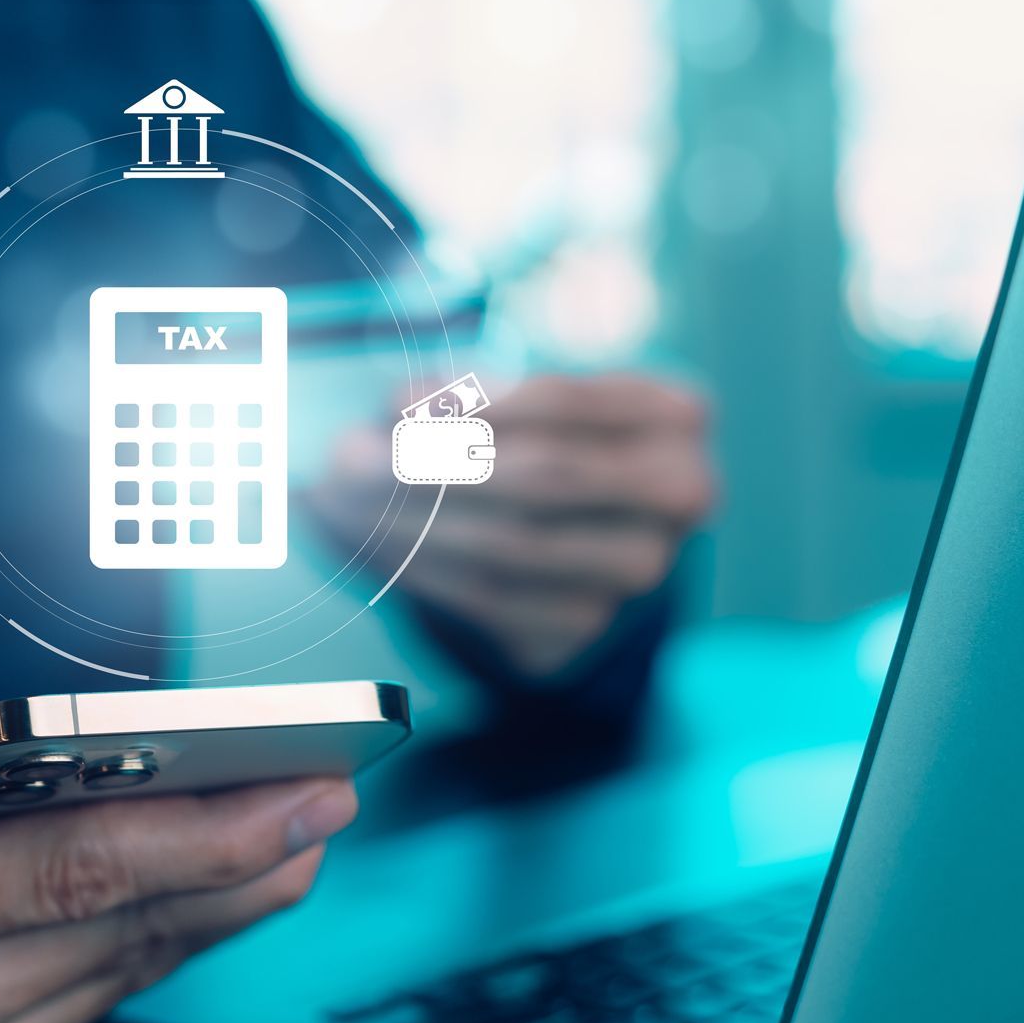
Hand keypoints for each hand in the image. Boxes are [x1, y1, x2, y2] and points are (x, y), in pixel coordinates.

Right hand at [0, 665, 354, 1022]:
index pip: (65, 863)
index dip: (199, 826)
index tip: (302, 782)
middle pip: (117, 917)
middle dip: (243, 856)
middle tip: (336, 789)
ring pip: (123, 962)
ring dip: (222, 897)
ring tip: (301, 824)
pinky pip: (98, 990)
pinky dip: (164, 931)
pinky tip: (216, 879)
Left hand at [312, 374, 715, 678]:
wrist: (579, 539)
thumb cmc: (539, 442)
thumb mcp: (519, 401)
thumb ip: (465, 394)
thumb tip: (390, 413)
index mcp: (676, 416)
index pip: (561, 400)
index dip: (469, 400)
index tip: (392, 404)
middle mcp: (681, 495)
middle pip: (544, 476)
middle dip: (437, 465)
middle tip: (351, 459)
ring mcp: (642, 570)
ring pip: (514, 544)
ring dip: (414, 523)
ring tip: (342, 501)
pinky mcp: (588, 629)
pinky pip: (492, 601)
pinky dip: (422, 571)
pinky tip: (375, 547)